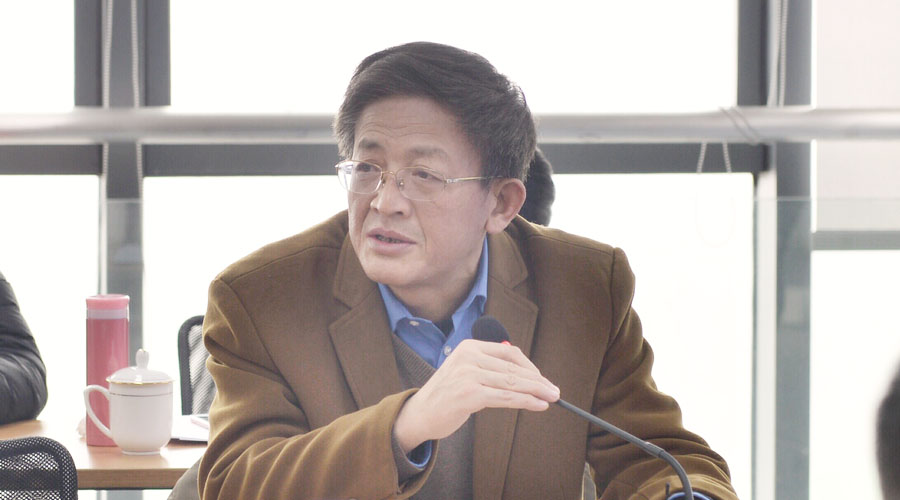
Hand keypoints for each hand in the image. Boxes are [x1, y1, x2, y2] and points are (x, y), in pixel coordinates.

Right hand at [393, 339, 559, 452]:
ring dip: (536, 391)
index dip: (529, 366)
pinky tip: (538, 405)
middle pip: (513, 368)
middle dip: (538, 380)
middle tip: (555, 391)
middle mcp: (469, 357)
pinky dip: (526, 401)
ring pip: (512, 383)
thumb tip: (526, 375)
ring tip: (552, 397)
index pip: (508, 352)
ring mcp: (469, 375)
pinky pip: (506, 398)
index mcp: (469, 347)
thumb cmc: (446, 395)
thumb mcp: (466, 372)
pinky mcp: (470, 394)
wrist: (419, 414)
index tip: (542, 378)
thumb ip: (489, 368)